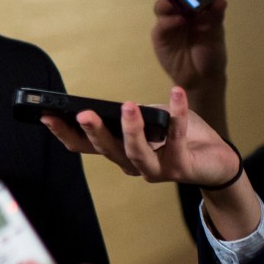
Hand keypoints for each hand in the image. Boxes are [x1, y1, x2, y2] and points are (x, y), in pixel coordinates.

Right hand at [41, 87, 236, 186]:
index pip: (84, 146)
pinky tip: (176, 93)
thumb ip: (136, 113)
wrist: (217, 159)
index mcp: (119, 152)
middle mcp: (132, 165)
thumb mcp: (153, 118)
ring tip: (128, 106)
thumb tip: (124, 106)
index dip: (64, 133)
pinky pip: (177, 137)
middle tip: (82, 114)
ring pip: (136, 153)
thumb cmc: (181, 136)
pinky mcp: (181, 168)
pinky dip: (177, 113)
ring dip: (131, 129)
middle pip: (106, 151)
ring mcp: (156, 170)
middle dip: (93, 132)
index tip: (45, 115)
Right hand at [150, 0, 227, 91]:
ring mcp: (167, 21)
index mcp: (193, 4)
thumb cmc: (211, 52)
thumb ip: (215, 17)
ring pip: (162, 3)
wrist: (202, 78)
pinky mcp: (160, 35)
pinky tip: (177, 21)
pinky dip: (168, 20)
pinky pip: (162, 24)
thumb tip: (219, 2)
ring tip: (173, 2)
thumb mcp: (216, 33)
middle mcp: (178, 9)